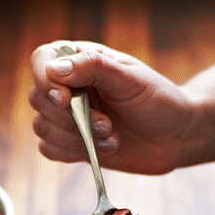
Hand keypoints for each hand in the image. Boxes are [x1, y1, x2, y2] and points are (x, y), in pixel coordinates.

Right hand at [28, 41, 196, 174]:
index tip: (66, 100)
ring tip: (112, 137)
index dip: (46, 81)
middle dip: (73, 118)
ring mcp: (68, 117)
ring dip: (78, 138)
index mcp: (80, 61)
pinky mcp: (72, 143)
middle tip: (108, 124)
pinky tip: (105, 149)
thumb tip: (55, 69)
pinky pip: (49, 150)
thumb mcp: (130, 78)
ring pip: (42, 128)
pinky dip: (74, 153)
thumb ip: (94, 67)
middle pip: (38, 99)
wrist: (176, 136)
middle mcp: (69, 87)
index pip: (42, 61)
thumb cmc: (158, 100)